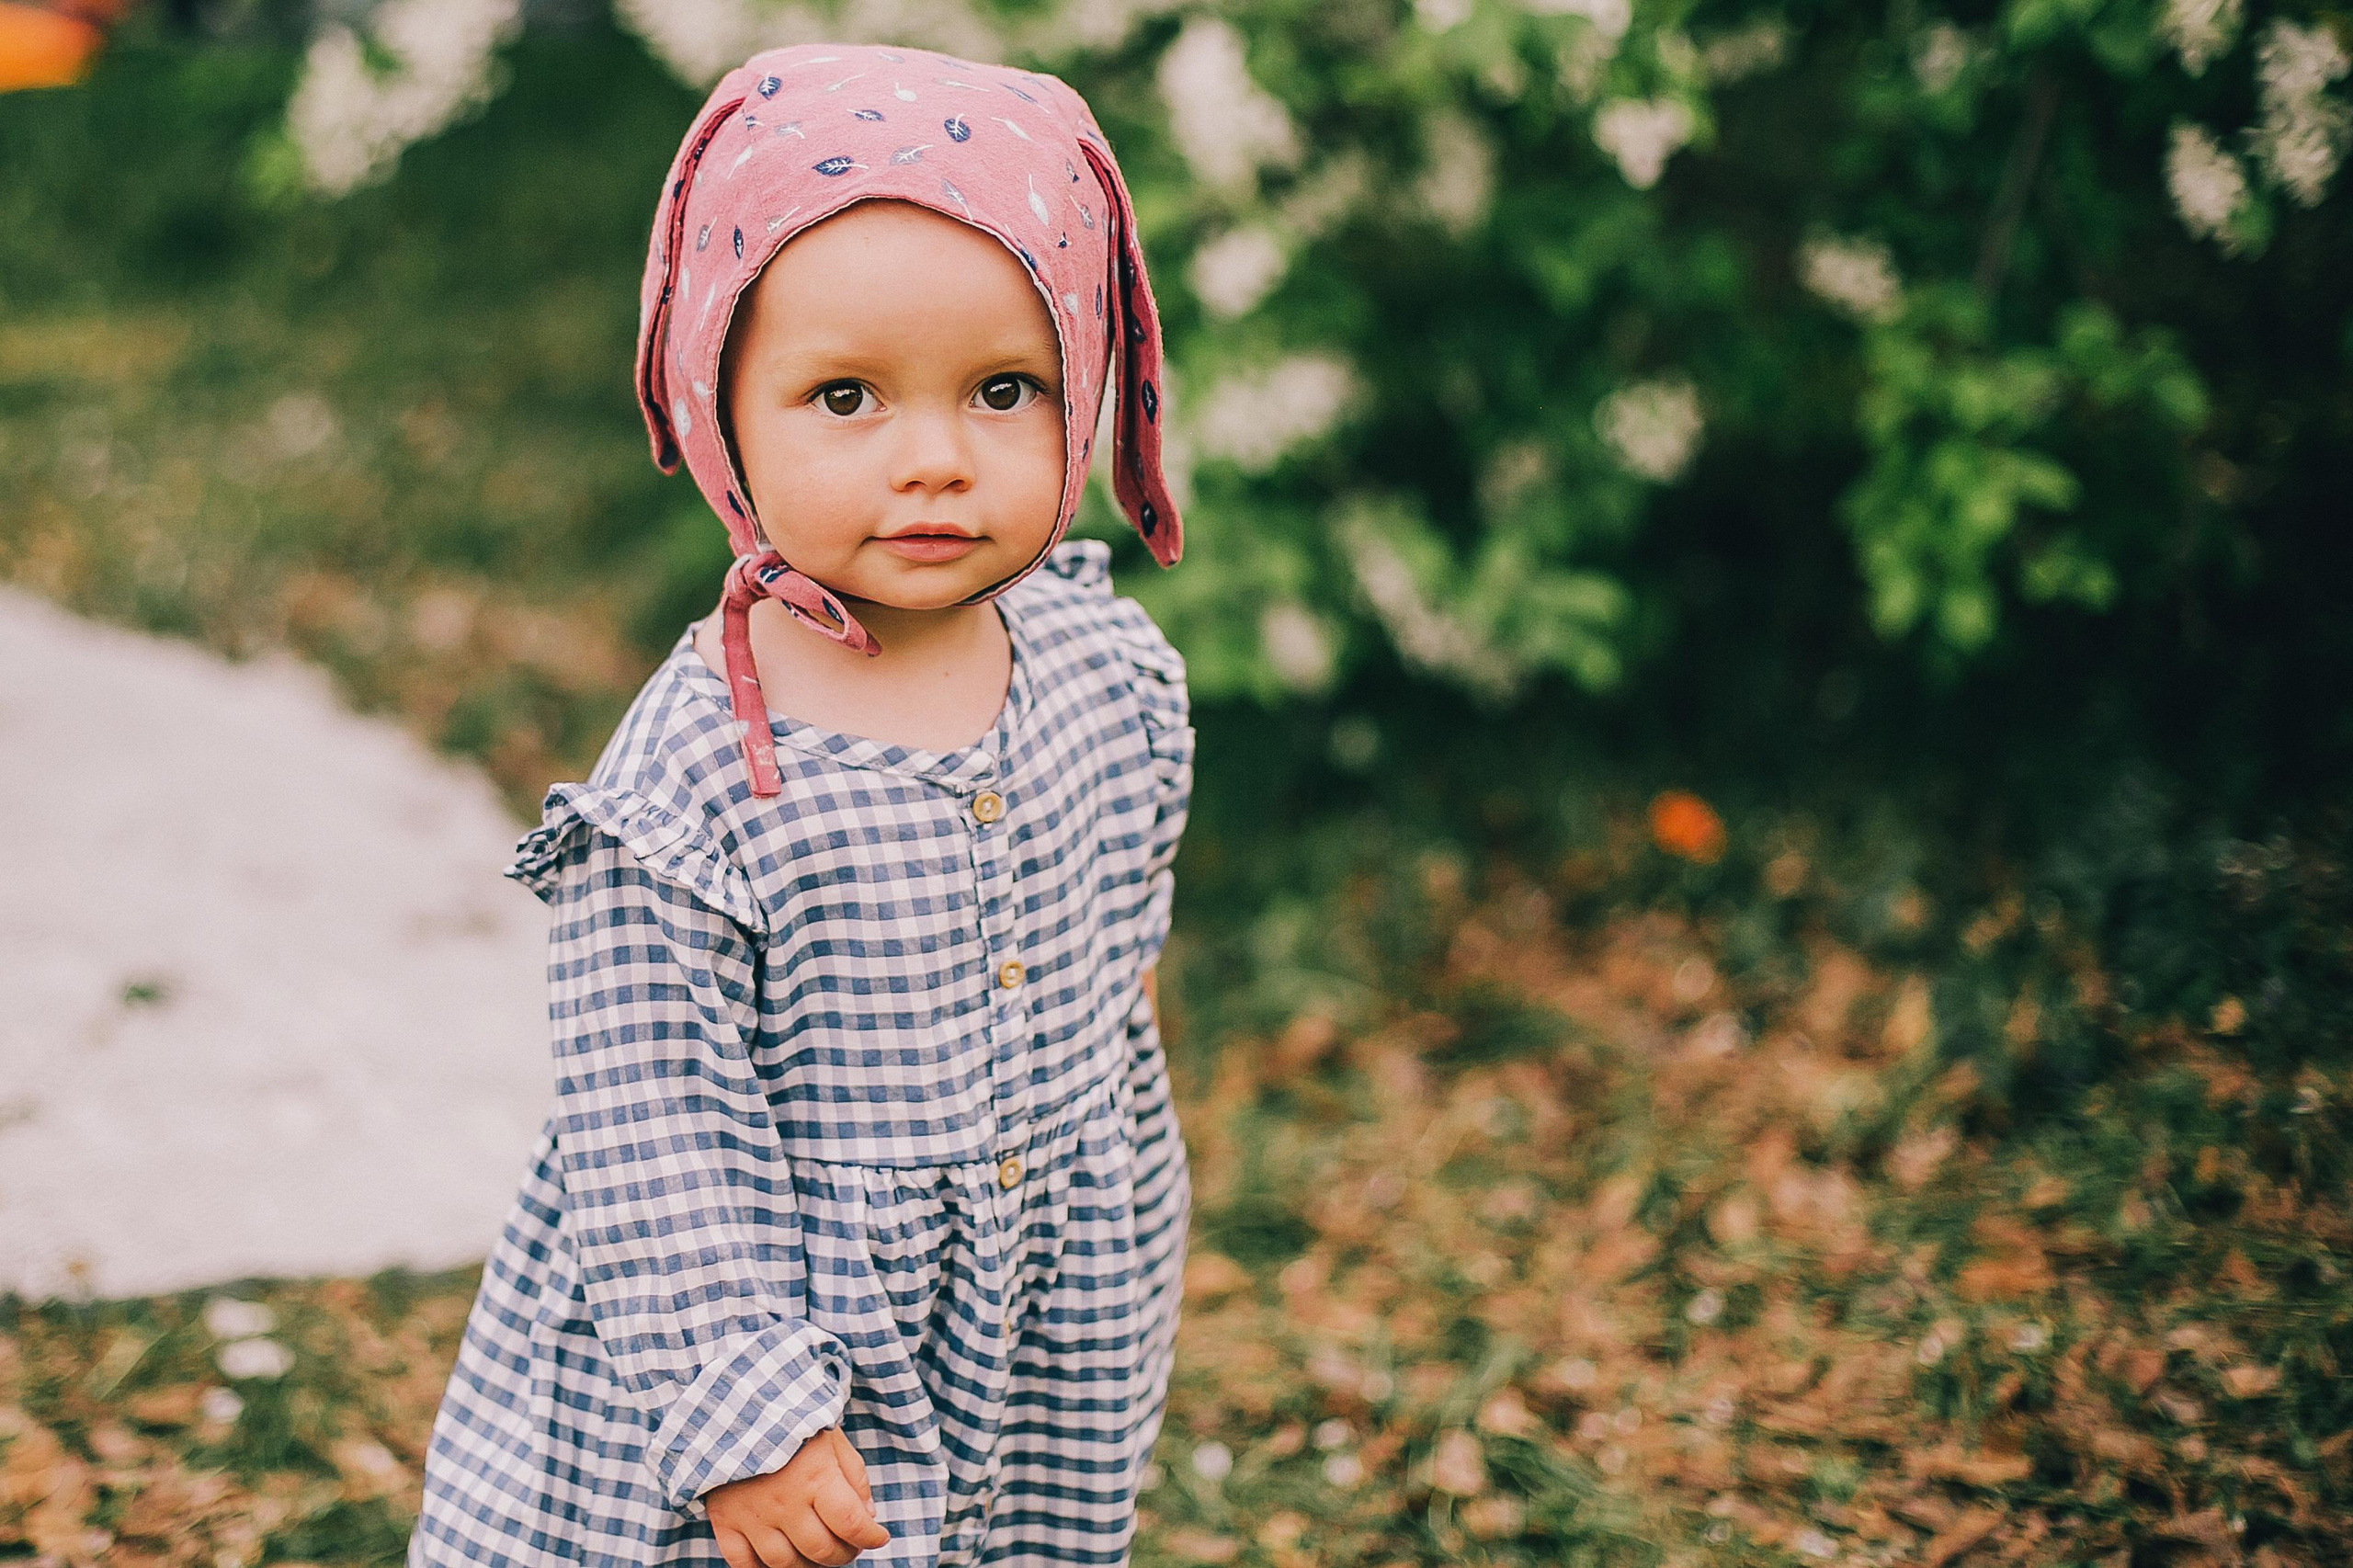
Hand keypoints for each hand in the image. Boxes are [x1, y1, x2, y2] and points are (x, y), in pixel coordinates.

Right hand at [707, 1426, 891, 1567]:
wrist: (733, 1405)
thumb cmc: (790, 1419)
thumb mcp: (832, 1437)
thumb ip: (854, 1477)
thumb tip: (867, 1517)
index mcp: (816, 1476)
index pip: (851, 1524)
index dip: (871, 1537)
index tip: (878, 1537)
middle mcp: (784, 1501)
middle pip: (821, 1550)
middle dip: (844, 1554)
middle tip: (849, 1546)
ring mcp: (752, 1514)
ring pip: (784, 1563)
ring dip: (808, 1565)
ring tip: (817, 1553)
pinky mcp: (725, 1519)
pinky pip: (742, 1563)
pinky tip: (778, 1556)